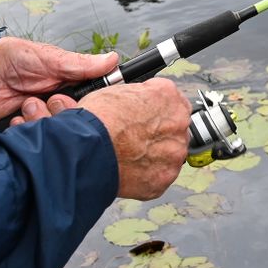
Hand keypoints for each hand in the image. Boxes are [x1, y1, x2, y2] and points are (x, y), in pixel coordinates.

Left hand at [0, 37, 116, 125]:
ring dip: (39, 118)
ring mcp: (42, 121)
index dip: (90, 107)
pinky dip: (24, 129)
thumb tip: (113, 60)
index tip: (82, 100)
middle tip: (49, 98)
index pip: (91, 105)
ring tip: (26, 102)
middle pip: (74, 124)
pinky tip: (16, 116)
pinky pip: (33, 140)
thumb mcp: (51, 58)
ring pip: (54, 134)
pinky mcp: (25, 132)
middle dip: (61, 112)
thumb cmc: (16, 58)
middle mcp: (58, 108)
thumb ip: (81, 64)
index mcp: (70, 90)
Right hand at [79, 79, 192, 199]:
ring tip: (131, 156)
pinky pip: (160, 175)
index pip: (171, 100)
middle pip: (174, 128)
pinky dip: (148, 174)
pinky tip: (131, 169)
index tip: (147, 118)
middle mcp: (178, 122)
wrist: (89, 149)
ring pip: (170, 153)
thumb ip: (139, 96)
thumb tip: (139, 103)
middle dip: (158, 133)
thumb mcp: (118, 91)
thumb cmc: (98, 120)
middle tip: (136, 138)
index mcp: (168, 95)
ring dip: (155, 155)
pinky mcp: (166, 176)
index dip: (155, 110)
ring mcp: (175, 151)